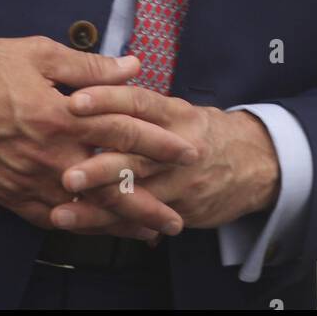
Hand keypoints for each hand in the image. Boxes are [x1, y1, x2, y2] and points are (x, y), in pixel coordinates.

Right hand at [0, 37, 200, 238]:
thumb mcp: (39, 53)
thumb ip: (89, 65)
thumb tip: (131, 66)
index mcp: (60, 115)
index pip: (122, 131)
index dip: (158, 142)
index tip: (186, 150)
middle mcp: (48, 154)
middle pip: (109, 185)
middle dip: (148, 203)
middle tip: (177, 217)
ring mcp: (27, 179)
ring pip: (83, 209)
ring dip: (118, 224)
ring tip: (147, 233)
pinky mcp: (7, 193)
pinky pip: (48, 218)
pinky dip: (77, 226)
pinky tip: (94, 230)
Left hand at [51, 86, 280, 231]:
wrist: (255, 164)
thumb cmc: (203, 131)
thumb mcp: (178, 111)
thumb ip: (139, 105)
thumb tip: (93, 86)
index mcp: (175, 114)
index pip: (139, 103)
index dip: (107, 100)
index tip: (75, 101)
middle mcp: (178, 147)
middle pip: (136, 155)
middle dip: (98, 166)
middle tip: (64, 171)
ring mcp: (180, 182)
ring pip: (136, 196)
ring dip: (97, 207)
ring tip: (61, 212)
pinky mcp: (181, 211)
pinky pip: (142, 221)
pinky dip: (111, 226)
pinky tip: (83, 229)